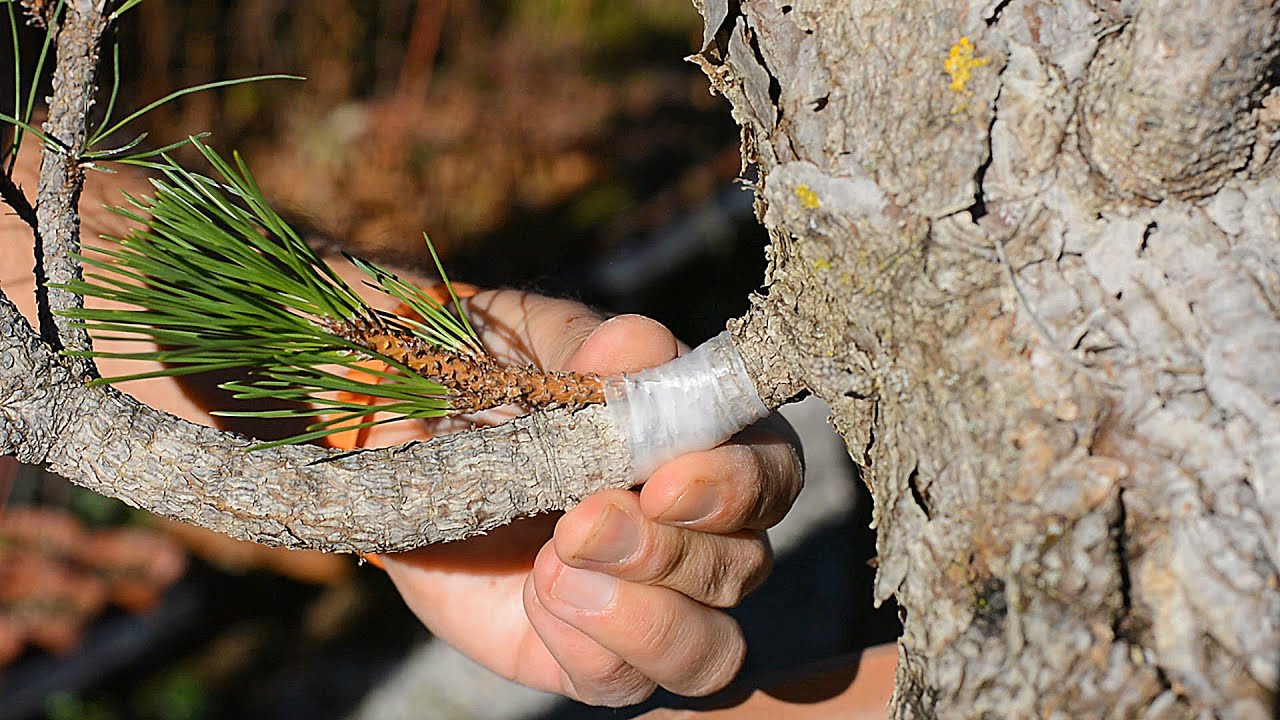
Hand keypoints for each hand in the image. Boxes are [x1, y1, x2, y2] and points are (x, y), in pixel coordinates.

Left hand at [372, 289, 804, 706]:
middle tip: (580, 521)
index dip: (738, 487)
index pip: (772, 475)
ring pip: (708, 650)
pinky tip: (535, 592)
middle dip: (668, 553)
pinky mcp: (588, 653)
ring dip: (641, 617)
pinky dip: (583, 643)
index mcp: (702, 444)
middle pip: (744, 568)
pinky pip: (621, 680)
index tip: (666, 483)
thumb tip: (635, 346)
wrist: (398, 438)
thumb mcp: (530, 347)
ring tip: (554, 567)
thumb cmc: (485, 376)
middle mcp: (694, 531)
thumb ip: (588, 348)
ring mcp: (647, 601)